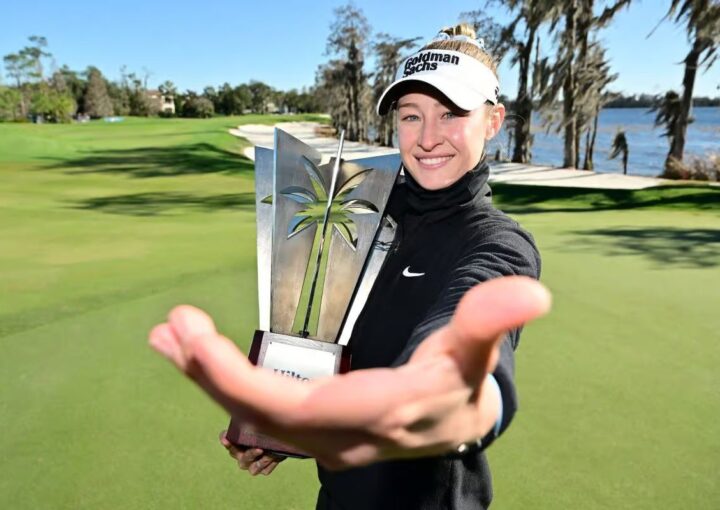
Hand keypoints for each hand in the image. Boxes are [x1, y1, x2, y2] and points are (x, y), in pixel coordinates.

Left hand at [150, 276, 549, 469]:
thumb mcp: (473, 353)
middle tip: (173, 329)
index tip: (195, 341)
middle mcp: (340, 438)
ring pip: (255, 417)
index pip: (296, 408)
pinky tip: (198, 358)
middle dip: (211, 376)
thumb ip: (490, 322)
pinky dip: (224, 383)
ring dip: (207, 378)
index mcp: (376, 414)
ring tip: (169, 338)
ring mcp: (323, 442)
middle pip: (263, 415)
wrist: (456, 425)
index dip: (240, 382)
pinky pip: (261, 412)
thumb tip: (531, 292)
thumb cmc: (459, 384)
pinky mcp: (312, 432)